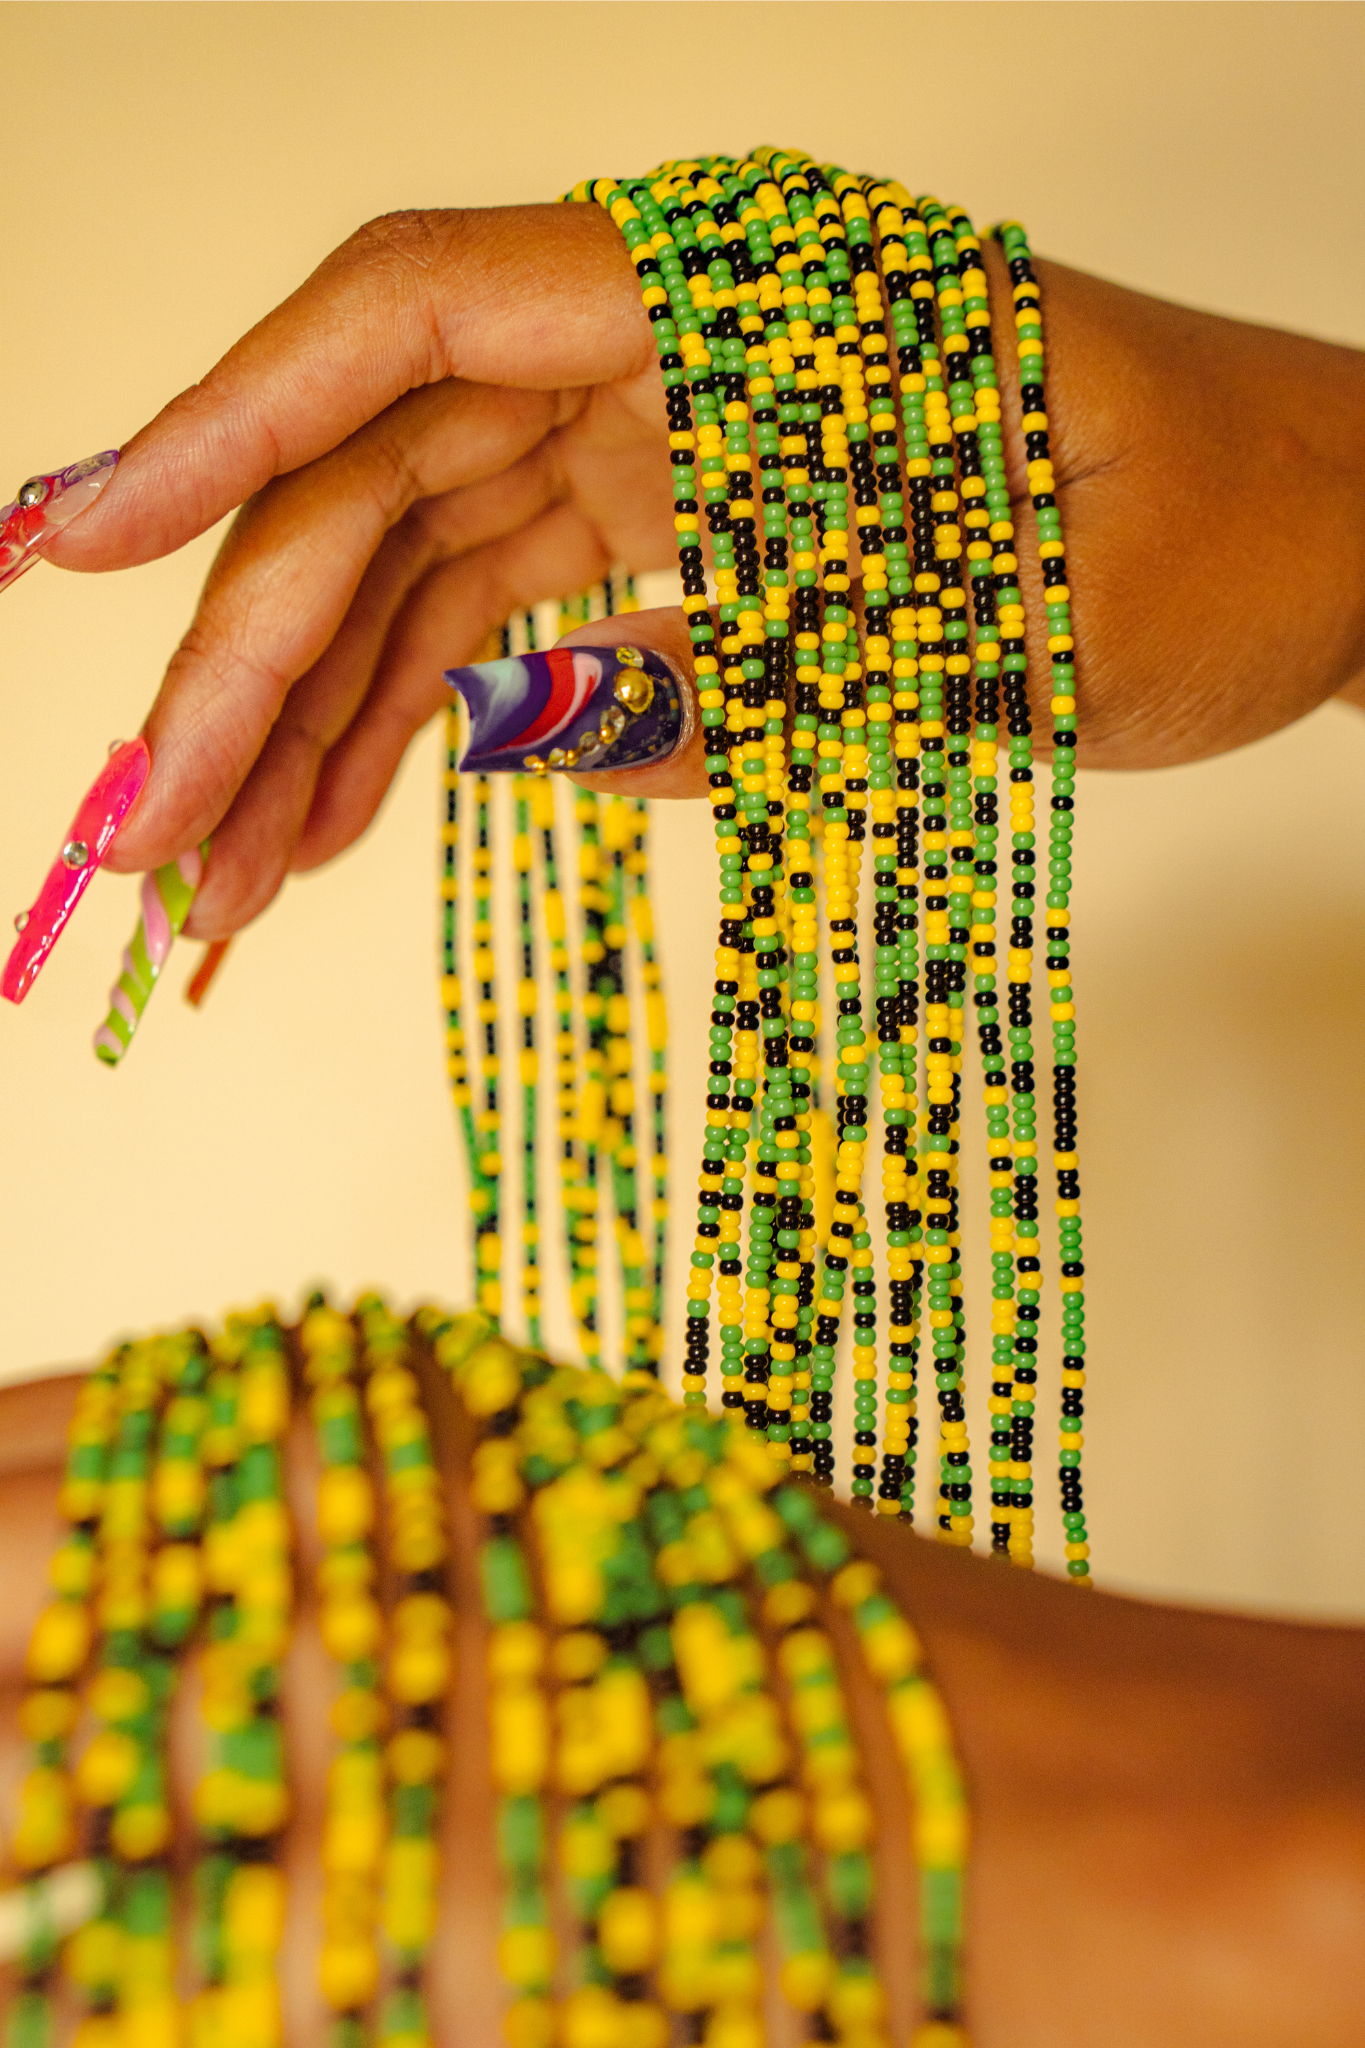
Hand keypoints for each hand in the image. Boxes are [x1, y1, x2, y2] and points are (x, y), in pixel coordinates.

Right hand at [44, 204, 1364, 940]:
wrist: (1333, 538)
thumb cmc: (1228, 542)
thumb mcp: (1009, 625)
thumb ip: (748, 672)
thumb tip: (499, 742)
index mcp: (744, 292)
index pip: (415, 317)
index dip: (227, 426)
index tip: (86, 547)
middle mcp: (671, 343)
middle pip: (385, 479)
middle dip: (249, 657)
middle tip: (149, 837)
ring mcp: (667, 438)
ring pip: (424, 565)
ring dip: (311, 721)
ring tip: (219, 882)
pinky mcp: (684, 528)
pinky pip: (506, 618)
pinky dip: (418, 726)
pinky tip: (335, 825)